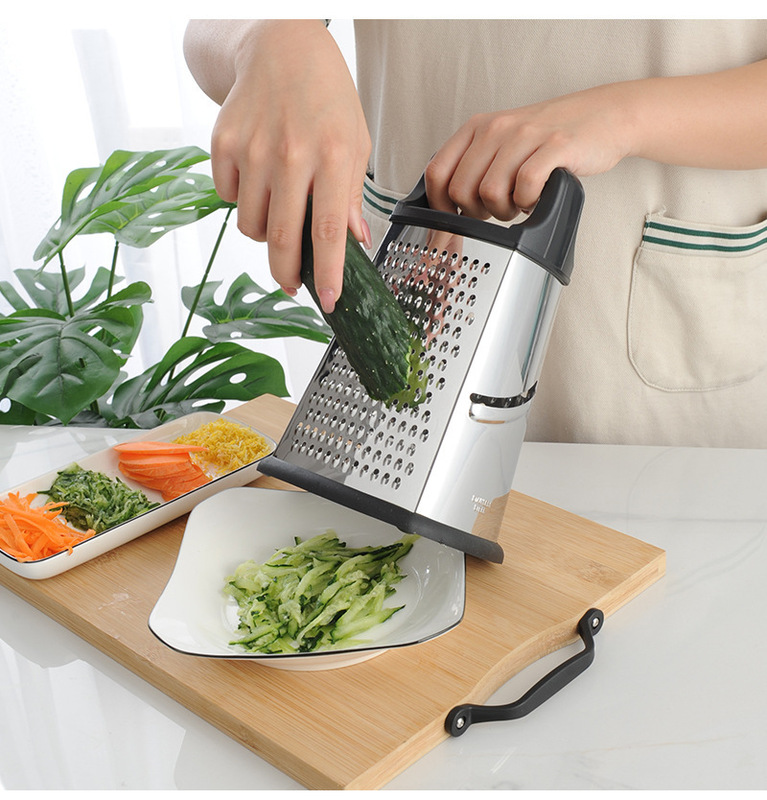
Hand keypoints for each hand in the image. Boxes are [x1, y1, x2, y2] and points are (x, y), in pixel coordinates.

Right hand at [208, 20, 370, 312]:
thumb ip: (351, 195)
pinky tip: (261, 177)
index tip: (328, 301)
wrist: (280, 48)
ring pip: (252, 224)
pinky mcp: (222, 143)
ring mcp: (251, 148)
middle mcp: (289, 153)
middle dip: (287, 274)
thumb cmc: (326, 97)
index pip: (328, 230)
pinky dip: (245, 201)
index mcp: (331, 154)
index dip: (327, 273)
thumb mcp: (355, 142)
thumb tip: (353, 242)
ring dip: (268, 232)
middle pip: (281, 238)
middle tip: (293, 283)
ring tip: (282, 207)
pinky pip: (230, 198)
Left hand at [424, 82, 633, 219]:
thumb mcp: (501, 144)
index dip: (439, 206)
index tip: (452, 221)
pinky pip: (526, 187)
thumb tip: (447, 211)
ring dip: (505, 210)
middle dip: (477, 213)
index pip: (437, 173)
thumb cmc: (548, 137)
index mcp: (477, 128)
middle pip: (461, 191)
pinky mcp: (554, 147)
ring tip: (520, 201)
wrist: (602, 116)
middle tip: (497, 209)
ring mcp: (525, 136)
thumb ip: (473, 169)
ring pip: (491, 193)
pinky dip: (529, 202)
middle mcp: (496, 128)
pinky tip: (537, 197)